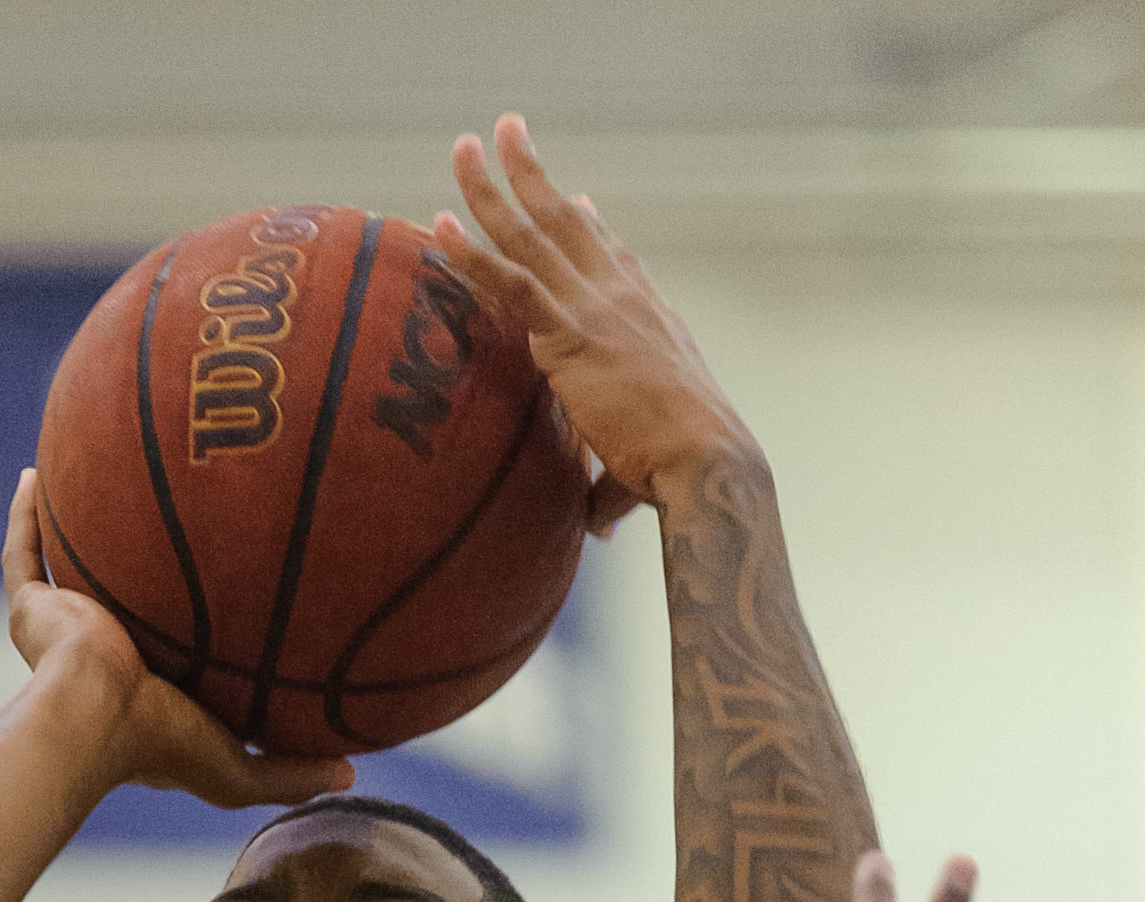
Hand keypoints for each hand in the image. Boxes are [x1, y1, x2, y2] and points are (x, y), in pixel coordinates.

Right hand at [2, 472, 353, 811]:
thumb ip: (290, 772)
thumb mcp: (238, 769)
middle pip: (125, 598)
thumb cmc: (159, 742)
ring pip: (69, 568)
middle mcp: (104, 654)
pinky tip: (33, 474)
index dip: (200, 623)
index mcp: (146, 690)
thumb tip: (350, 773)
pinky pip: (22, 553)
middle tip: (176, 516)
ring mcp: (66, 628)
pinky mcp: (33, 611)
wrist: (93, 718)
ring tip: (93, 483)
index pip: (175, 652)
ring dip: (74, 532)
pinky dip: (25, 517)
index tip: (233, 586)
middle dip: (140, 564)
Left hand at [433, 116, 749, 529]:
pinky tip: (441, 226)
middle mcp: (624, 298)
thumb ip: (609, 485)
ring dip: (493, 188)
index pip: (615, 260)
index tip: (575, 200)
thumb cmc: (680, 475)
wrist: (703, 463)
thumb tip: (599, 526)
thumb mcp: (641, 463)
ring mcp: (597, 309)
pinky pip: (511, 285)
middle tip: (506, 131)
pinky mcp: (570, 336)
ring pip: (533, 234)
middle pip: (569, 222)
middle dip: (533, 174)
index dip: (590, 228)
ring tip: (462, 146)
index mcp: (649, 319)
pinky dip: (472, 257)